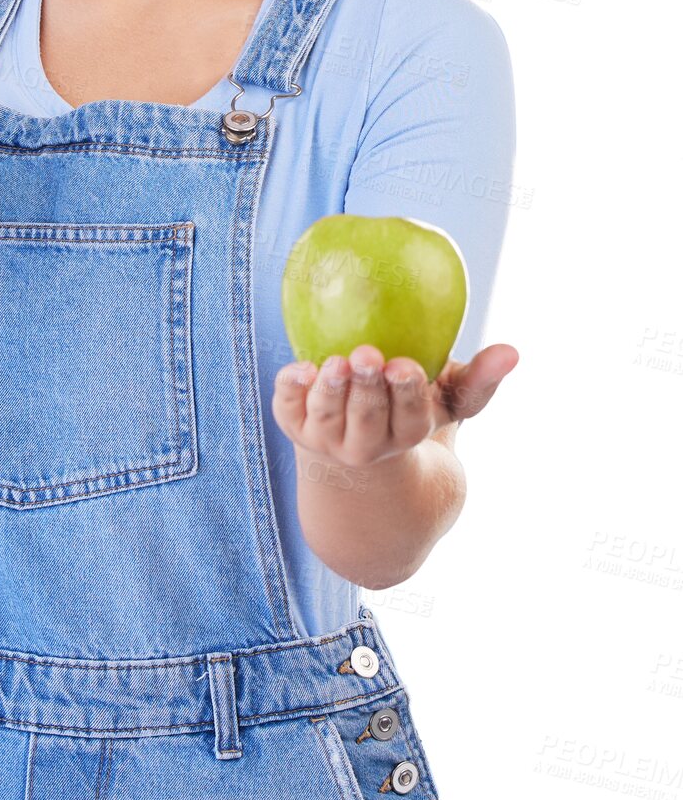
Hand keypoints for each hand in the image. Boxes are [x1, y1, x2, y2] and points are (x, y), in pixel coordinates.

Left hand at [271, 342, 519, 469]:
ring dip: (330, 391)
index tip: (405, 365)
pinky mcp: (293, 425)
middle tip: (367, 353)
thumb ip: (479, 378)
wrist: (351, 448)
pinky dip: (290, 391)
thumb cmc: (407, 410)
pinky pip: (286, 410)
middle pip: (367, 421)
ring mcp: (326, 438)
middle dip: (367, 390)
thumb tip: (512, 351)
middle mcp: (365, 444)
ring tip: (335, 361)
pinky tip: (298, 368)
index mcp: (406, 433)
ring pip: (327, 419)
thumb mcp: (447, 398)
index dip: (406, 395)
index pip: (409, 420)